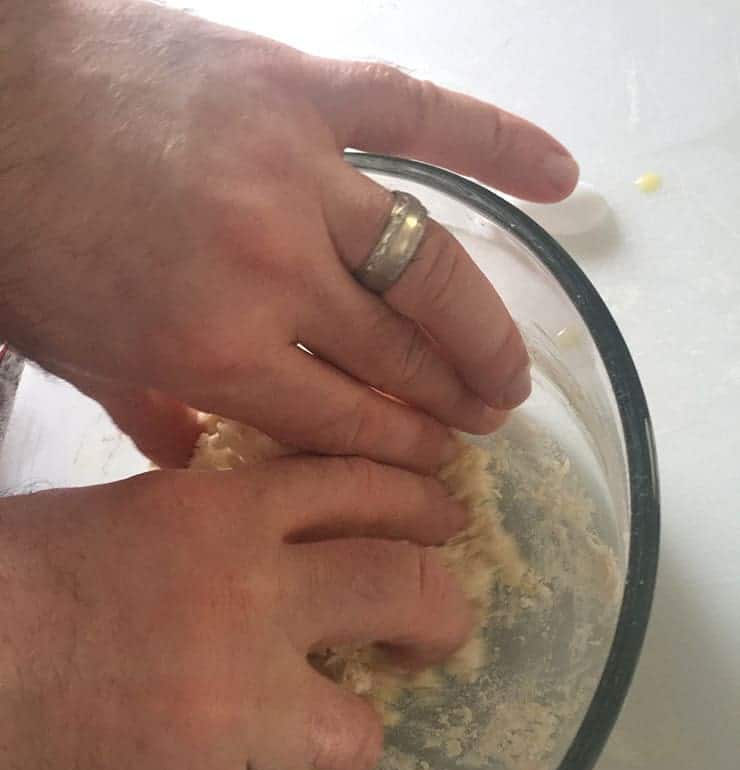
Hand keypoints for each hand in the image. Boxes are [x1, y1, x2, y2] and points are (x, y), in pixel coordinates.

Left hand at [0, 0, 577, 469]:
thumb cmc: (17, 231)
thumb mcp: (72, 350)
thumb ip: (144, 410)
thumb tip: (194, 458)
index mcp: (212, 348)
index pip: (343, 419)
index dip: (402, 448)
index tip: (440, 461)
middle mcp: (273, 272)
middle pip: (395, 356)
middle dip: (452, 400)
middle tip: (489, 421)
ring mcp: (296, 175)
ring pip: (429, 266)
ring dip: (484, 327)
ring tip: (515, 370)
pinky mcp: (300, 91)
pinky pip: (420, 116)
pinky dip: (498, 144)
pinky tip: (565, 181)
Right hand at [0, 457, 468, 769]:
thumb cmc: (9, 591)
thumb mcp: (118, 526)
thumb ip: (210, 532)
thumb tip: (283, 550)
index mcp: (214, 516)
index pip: (355, 486)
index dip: (416, 504)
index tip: (445, 525)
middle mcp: (244, 603)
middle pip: (401, 590)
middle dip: (438, 612)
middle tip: (434, 630)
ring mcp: (230, 710)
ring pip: (354, 733)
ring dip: (333, 734)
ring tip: (291, 735)